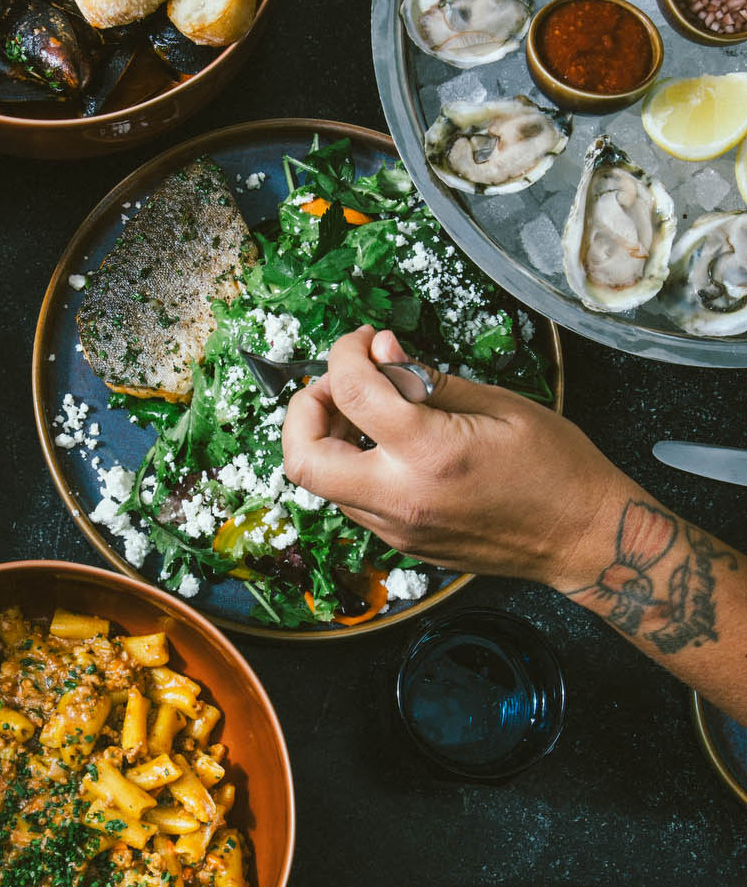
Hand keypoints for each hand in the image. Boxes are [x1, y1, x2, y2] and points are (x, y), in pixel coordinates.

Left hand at [281, 326, 634, 591]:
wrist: (583, 538)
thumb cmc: (556, 467)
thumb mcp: (499, 404)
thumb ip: (427, 379)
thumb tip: (381, 350)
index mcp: (431, 455)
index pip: (351, 392)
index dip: (344, 354)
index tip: (362, 342)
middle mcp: (403, 499)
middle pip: (303, 460)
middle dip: (303, 410)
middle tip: (335, 384)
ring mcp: (399, 529)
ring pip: (322, 484)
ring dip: (326, 439)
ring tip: (365, 409)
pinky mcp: (402, 544)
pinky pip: (353, 502)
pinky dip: (351, 465)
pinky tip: (383, 443)